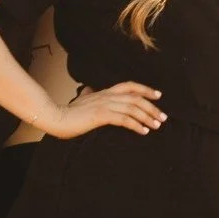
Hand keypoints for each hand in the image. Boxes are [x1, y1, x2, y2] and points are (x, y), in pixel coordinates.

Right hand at [39, 82, 166, 138]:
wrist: (55, 117)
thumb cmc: (67, 112)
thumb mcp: (80, 100)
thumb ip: (87, 94)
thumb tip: (88, 90)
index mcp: (104, 92)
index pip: (129, 86)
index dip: (145, 89)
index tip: (158, 95)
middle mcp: (106, 95)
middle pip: (135, 98)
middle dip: (152, 107)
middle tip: (163, 117)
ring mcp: (104, 104)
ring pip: (132, 108)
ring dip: (147, 117)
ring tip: (156, 125)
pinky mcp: (101, 115)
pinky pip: (124, 119)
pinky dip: (136, 125)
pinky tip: (143, 131)